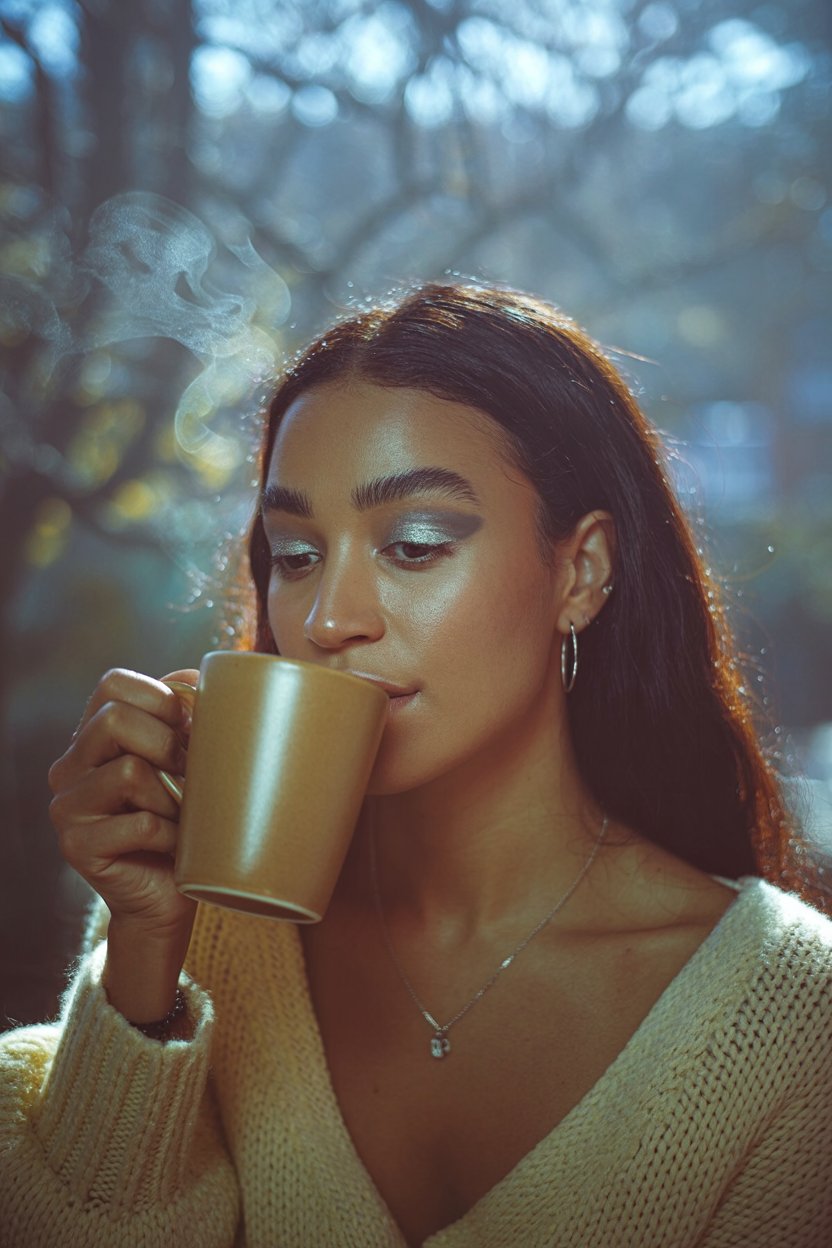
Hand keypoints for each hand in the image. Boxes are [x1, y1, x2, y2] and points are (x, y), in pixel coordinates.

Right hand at [48, 666, 198, 944]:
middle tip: (190, 772)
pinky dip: (172, 834)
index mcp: (93, 736)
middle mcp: (69, 766)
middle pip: (114, 721)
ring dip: (172, 795)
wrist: (170, 896)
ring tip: (184, 814)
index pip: (113, 684)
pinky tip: (179, 845)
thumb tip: (199, 676)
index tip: (190, 725)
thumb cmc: (185, 822)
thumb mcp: (186, 761)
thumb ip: (185, 716)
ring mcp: (67, 807)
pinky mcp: (76, 846)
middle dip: (167, 743)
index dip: (159, 697)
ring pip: (128, 772)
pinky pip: (139, 824)